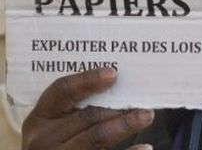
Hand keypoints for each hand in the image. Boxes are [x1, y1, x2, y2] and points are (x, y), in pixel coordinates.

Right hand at [22, 68, 153, 149]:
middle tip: (143, 100)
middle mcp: (45, 138)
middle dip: (117, 107)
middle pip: (86, 116)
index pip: (61, 92)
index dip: (86, 80)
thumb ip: (80, 103)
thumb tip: (118, 81)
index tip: (113, 74)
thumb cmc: (62, 136)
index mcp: (41, 117)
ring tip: (146, 116)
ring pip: (96, 138)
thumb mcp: (58, 120)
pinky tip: (145, 147)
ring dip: (125, 125)